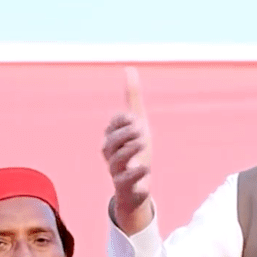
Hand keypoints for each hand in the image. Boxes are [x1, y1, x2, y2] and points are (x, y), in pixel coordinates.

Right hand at [101, 67, 153, 233]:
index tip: (133, 118)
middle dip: (124, 134)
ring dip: (129, 150)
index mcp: (113, 138)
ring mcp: (117, 171)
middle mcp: (111, 155)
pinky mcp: (126, 187)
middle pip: (111, 143)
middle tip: (140, 128)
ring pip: (116, 161)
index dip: (121, 121)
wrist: (137, 186)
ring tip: (143, 142)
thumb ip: (132, 99)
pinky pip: (126, 181)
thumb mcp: (137, 123)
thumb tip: (129, 69)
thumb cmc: (135, 151)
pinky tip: (146, 168)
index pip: (114, 126)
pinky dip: (135, 174)